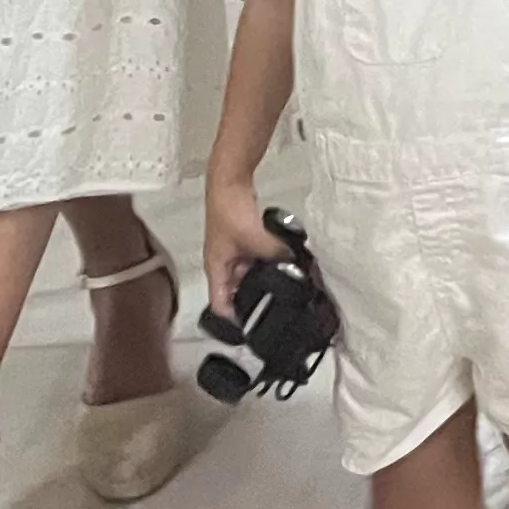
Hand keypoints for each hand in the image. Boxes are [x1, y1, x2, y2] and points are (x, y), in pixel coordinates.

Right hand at [201, 176, 285, 320]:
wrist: (229, 181)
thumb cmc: (229, 211)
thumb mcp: (254, 238)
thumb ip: (274, 254)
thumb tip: (292, 262)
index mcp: (216, 269)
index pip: (220, 305)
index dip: (234, 320)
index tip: (254, 327)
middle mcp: (223, 264)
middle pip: (236, 291)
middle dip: (254, 298)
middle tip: (277, 306)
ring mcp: (234, 252)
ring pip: (249, 274)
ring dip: (264, 277)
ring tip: (286, 285)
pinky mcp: (244, 240)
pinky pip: (256, 258)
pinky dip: (268, 262)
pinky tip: (285, 263)